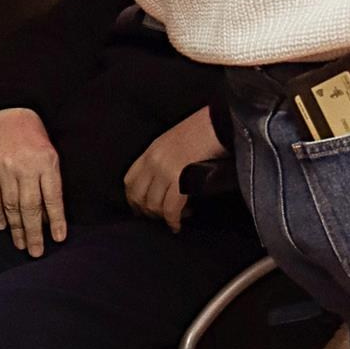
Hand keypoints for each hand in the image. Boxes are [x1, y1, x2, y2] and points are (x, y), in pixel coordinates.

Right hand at [0, 106, 66, 255]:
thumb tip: (49, 217)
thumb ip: (50, 183)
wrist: (7, 113)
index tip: (58, 239)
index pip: (52, 198)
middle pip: (30, 207)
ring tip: (21, 245)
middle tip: (36, 252)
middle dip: (33, 233)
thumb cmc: (34, 138)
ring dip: (16, 228)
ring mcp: (3, 168)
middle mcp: (24, 166)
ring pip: (10, 205)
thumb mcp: (51, 155)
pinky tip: (4, 226)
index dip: (55, 220)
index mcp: (46, 162)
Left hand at [124, 105, 225, 233]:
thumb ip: (164, 158)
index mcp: (151, 151)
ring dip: (163, 217)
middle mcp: (153, 162)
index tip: (142, 210)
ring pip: (154, 205)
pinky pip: (170, 208)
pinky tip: (178, 225)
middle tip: (161, 219)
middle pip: (139, 196)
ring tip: (177, 219)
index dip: (134, 200)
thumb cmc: (203, 130)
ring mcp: (165, 170)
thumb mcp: (174, 141)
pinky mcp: (180, 179)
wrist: (220, 124)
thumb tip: (163, 181)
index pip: (130, 181)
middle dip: (148, 213)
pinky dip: (173, 220)